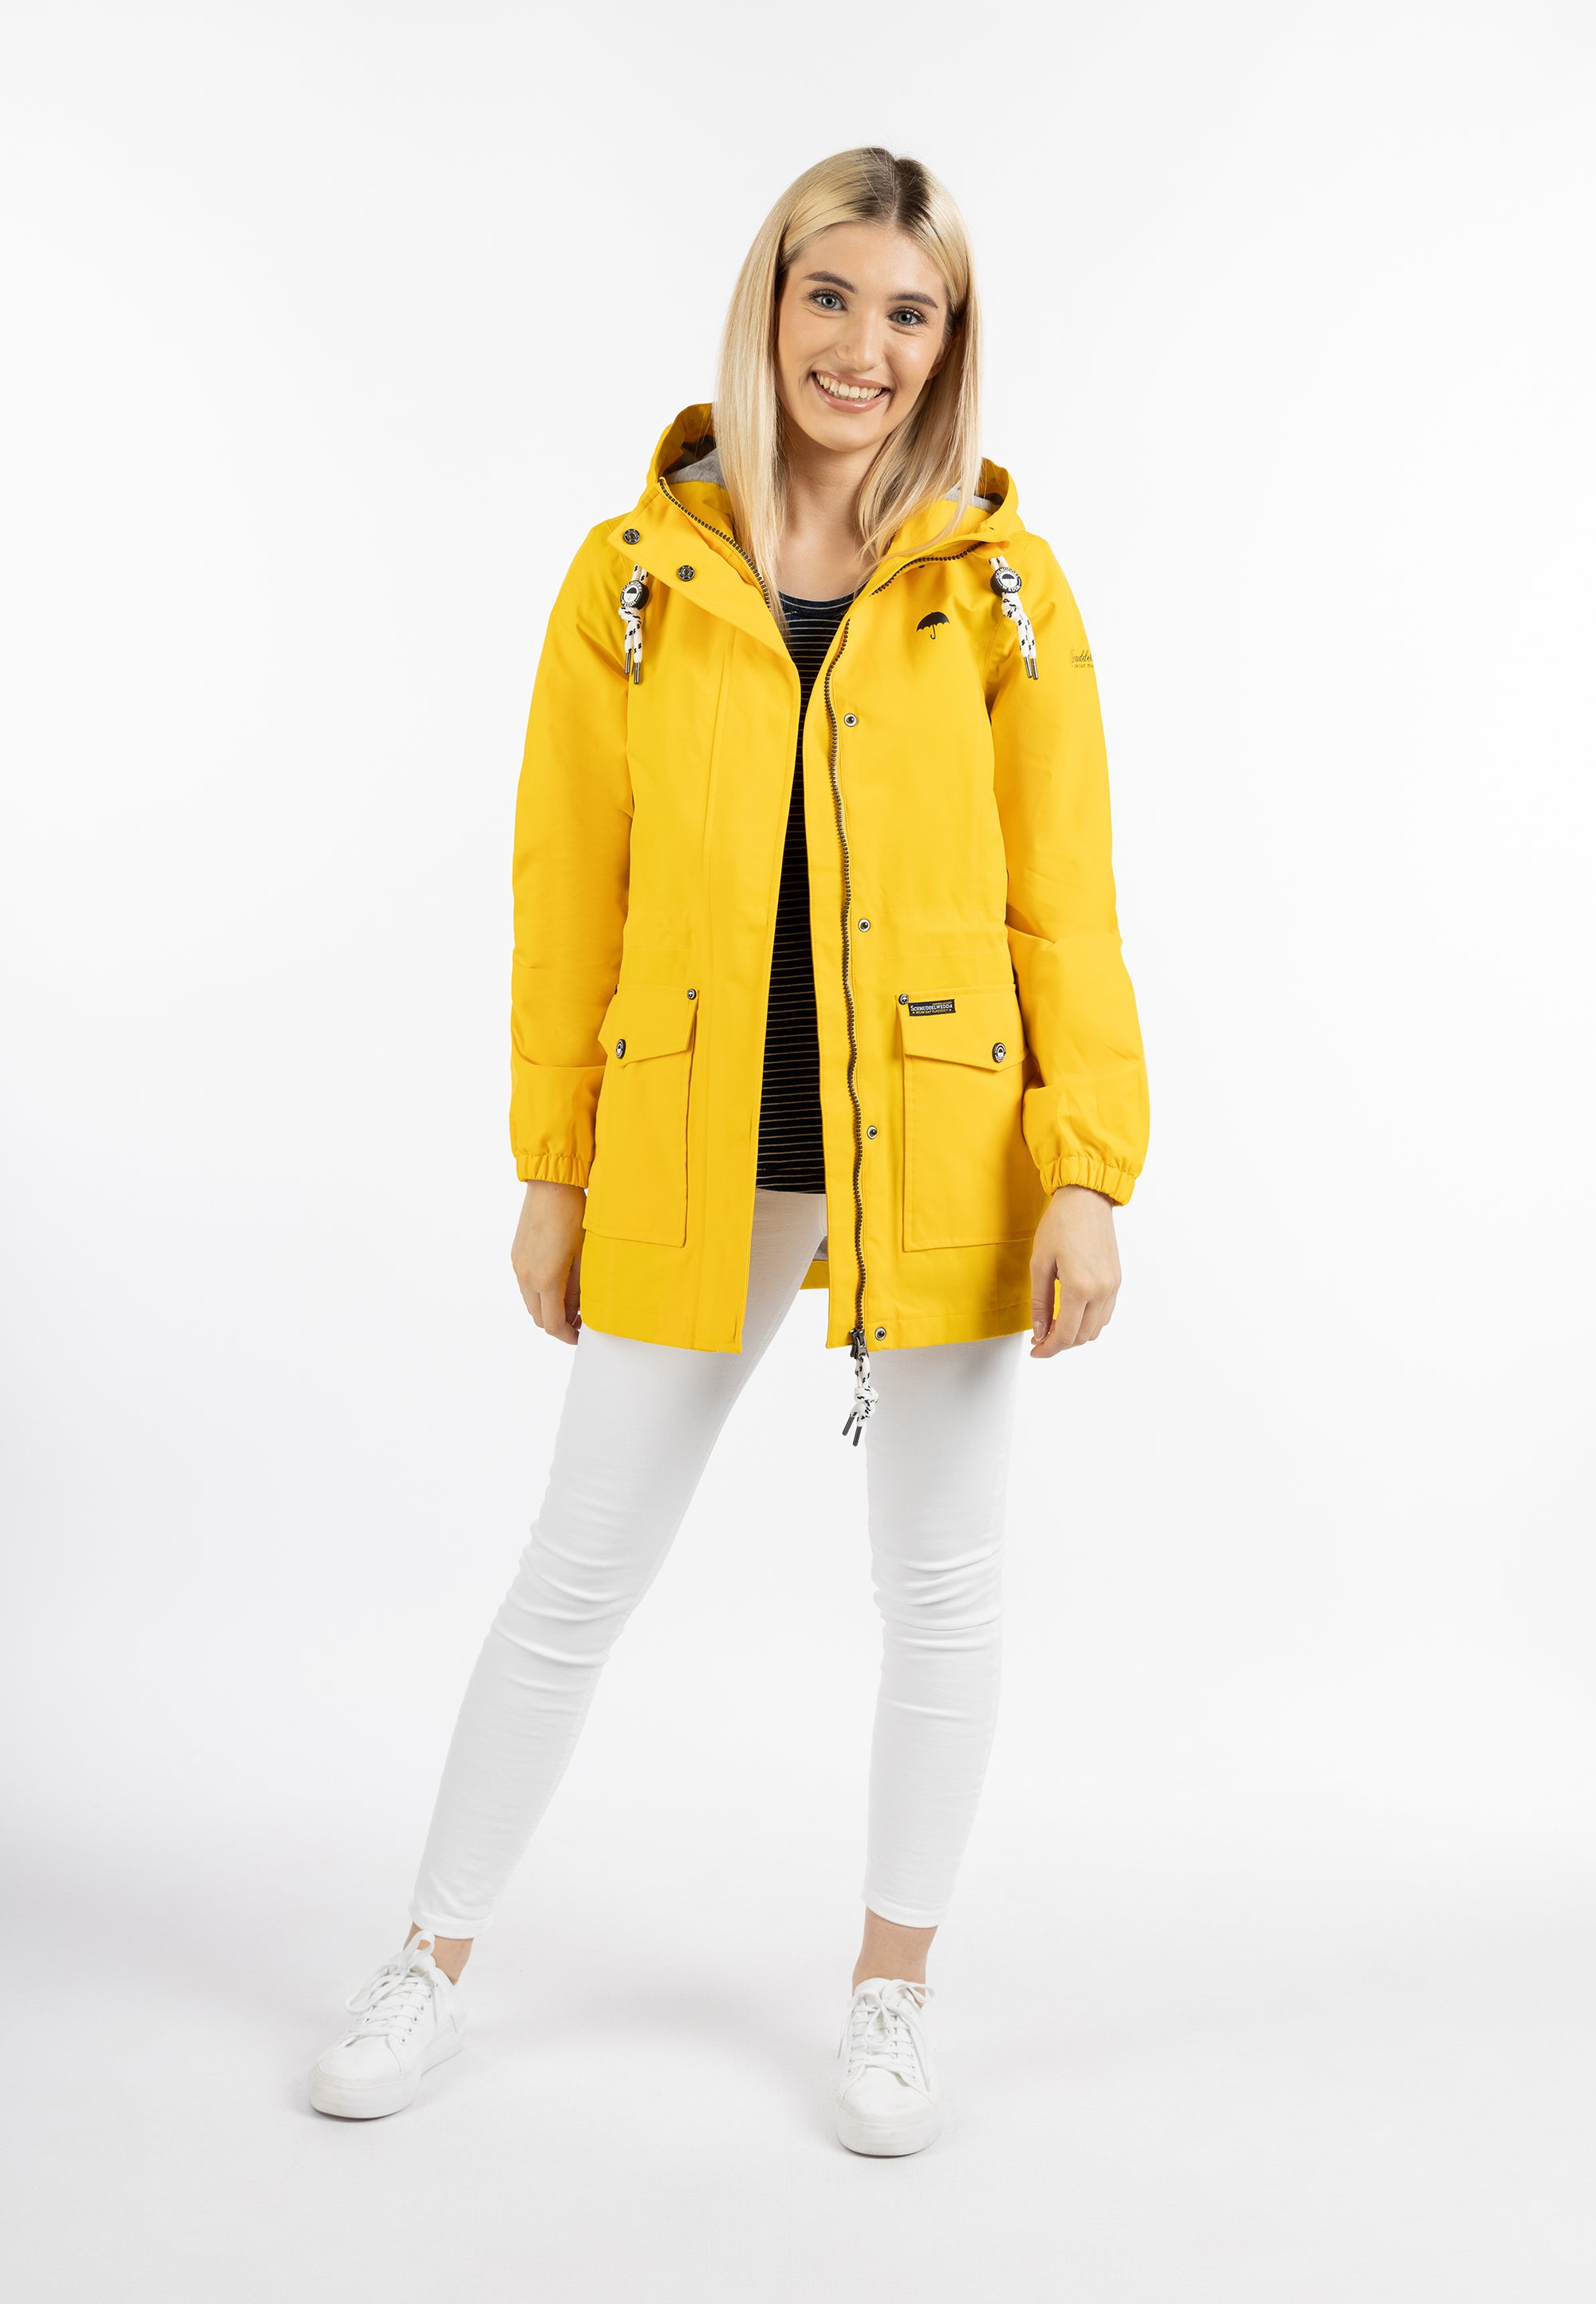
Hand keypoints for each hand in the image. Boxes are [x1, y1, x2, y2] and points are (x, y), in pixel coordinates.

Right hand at [511, 1180, 586, 1343]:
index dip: (567, 1336)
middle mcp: (526, 1277)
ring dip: (548, 1308)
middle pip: (538, 1317)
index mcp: (545, 1280)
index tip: (580, 1336)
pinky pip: (525, 1285)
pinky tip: (557, 1282)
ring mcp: (518, 1266)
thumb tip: (578, 1312)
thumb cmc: (573, 1217)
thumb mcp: (584, 1257)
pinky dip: (539, 1292)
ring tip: (570, 1301)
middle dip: (558, 1324)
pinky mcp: (516, 1255)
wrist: (550, 1187)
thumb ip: (579, 1290)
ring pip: (530, 1302)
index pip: (553, 1323)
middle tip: (578, 1320)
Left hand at [1029, 1185, 1120, 1356]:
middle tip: (1040, 1338)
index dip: (1048, 1349)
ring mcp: (1112, 1287)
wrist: (1087, 1200)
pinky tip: (1072, 1314)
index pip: (1065, 1334)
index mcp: (1079, 1287)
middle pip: (1082, 1336)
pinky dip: (1089, 1322)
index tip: (1036, 1351)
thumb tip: (1039, 1330)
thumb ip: (1040, 1302)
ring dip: (1075, 1334)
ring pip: (1096, 1329)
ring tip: (1054, 1326)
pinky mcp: (1117, 1281)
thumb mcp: (1039, 1263)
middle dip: (1060, 1344)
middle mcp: (1101, 1291)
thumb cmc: (1060, 1225)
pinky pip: (1105, 1314)